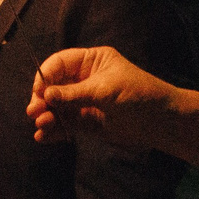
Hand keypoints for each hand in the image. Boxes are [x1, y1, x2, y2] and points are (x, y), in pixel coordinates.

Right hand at [28, 44, 188, 152]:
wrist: (164, 122)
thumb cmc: (139, 95)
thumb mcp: (105, 90)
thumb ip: (73, 94)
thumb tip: (44, 95)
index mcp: (91, 62)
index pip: (58, 64)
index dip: (45, 77)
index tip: (39, 93)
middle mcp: (84, 79)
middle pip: (53, 86)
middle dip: (42, 100)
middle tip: (34, 112)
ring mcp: (84, 101)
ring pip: (56, 107)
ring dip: (46, 116)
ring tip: (41, 126)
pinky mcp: (86, 121)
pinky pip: (64, 123)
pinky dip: (54, 130)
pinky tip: (43, 137)